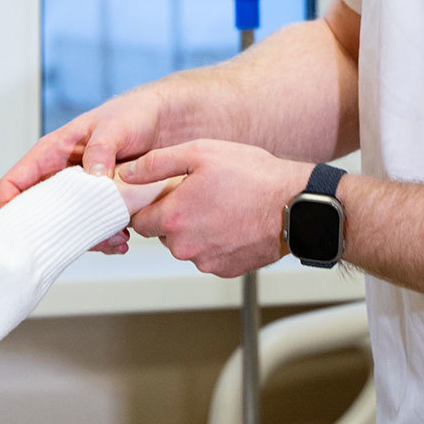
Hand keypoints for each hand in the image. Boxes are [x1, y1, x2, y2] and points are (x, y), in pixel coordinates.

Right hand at [0, 89, 167, 255]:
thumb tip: (92, 176)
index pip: (15, 181)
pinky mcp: (104, 205)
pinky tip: (123, 238)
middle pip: (40, 213)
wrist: (168, 122)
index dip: (10, 205)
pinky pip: (95, 228)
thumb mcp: (115, 126)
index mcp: (53, 153)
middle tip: (78, 241)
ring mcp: (83, 193)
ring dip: (88, 239)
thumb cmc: (134, 114)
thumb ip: (101, 148)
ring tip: (115, 238)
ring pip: (69, 226)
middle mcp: (63, 176)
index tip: (19, 227)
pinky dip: (107, 239)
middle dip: (55, 232)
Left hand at [119, 140, 310, 277]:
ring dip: (194, 228)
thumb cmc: (254, 177)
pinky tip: (231, 221)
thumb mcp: (201, 153)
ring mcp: (206, 261)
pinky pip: (207, 255)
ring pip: (185, 245)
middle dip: (172, 215)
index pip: (137, 219)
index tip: (159, 193)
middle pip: (161, 233)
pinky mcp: (225, 270)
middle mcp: (185, 246)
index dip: (146, 204)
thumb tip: (127, 173)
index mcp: (174, 218)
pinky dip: (214, 241)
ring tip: (219, 205)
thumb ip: (156, 164)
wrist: (297, 206)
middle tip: (196, 193)